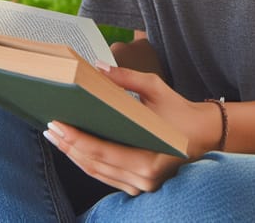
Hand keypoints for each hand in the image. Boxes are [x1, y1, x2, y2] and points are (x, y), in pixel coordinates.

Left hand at [44, 65, 219, 195]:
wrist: (204, 133)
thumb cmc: (180, 110)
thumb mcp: (156, 89)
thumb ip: (126, 79)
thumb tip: (98, 68)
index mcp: (149, 160)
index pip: (102, 151)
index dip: (75, 139)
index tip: (57, 124)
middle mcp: (143, 180)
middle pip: (94, 165)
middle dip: (69, 146)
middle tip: (50, 128)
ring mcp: (141, 187)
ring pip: (97, 173)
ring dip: (74, 155)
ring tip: (56, 136)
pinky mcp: (138, 186)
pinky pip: (106, 175)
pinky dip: (88, 161)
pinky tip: (74, 146)